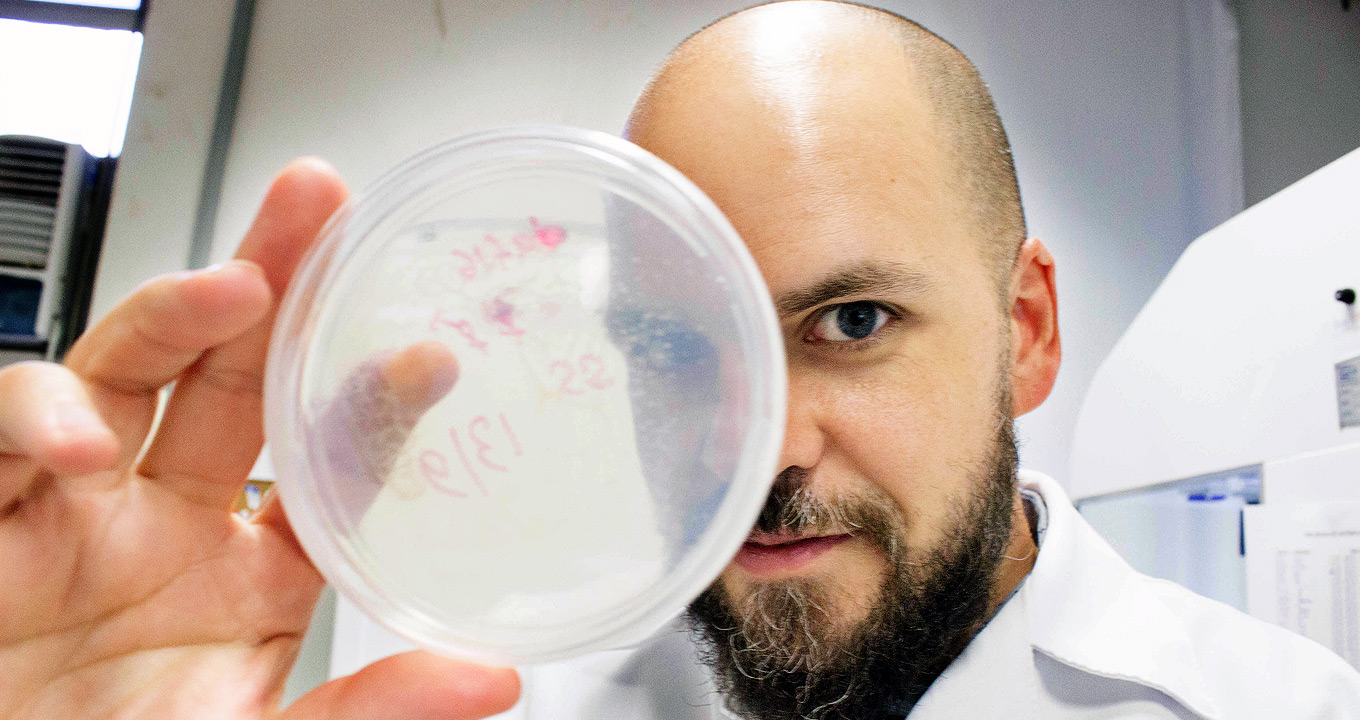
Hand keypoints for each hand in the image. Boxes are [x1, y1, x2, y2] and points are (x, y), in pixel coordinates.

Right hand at [0, 159, 519, 718]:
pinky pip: (0, 435)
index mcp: (250, 572)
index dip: (371, 407)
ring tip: (236, 289)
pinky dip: (34, 415)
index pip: (321, 461)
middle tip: (319, 205)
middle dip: (273, 282)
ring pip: (124, 368)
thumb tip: (491, 679)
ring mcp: (76, 509)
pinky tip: (82, 436)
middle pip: (226, 373)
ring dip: (175, 313)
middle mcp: (166, 522)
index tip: (431, 361)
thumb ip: (366, 712)